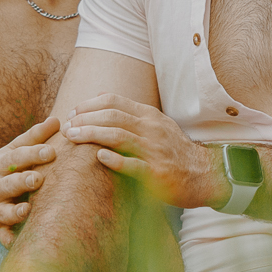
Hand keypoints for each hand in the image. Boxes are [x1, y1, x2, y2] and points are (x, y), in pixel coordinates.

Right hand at [0, 118, 59, 247]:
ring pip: (3, 211)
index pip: (16, 156)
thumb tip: (58, 120)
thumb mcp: (19, 151)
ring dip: (15, 211)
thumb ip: (37, 137)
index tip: (51, 151)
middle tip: (38, 179)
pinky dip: (8, 238)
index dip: (33, 154)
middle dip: (22, 181)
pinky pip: (2, 235)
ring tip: (27, 209)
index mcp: (0, 163)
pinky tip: (17, 241)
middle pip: (8, 183)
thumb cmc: (12, 170)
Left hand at [64, 94, 221, 209]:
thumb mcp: (156, 125)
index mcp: (149, 116)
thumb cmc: (173, 152)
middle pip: (113, 116)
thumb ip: (131, 114)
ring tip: (72, 137)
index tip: (72, 112)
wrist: (205, 175)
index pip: (114, 101)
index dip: (89, 105)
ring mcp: (155, 151)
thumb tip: (101, 97)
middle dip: (85, 119)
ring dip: (92, 134)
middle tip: (66, 126)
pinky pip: (134, 165)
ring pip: (119, 136)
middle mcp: (152, 129)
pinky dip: (115, 160)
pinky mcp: (158, 174)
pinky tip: (99, 157)